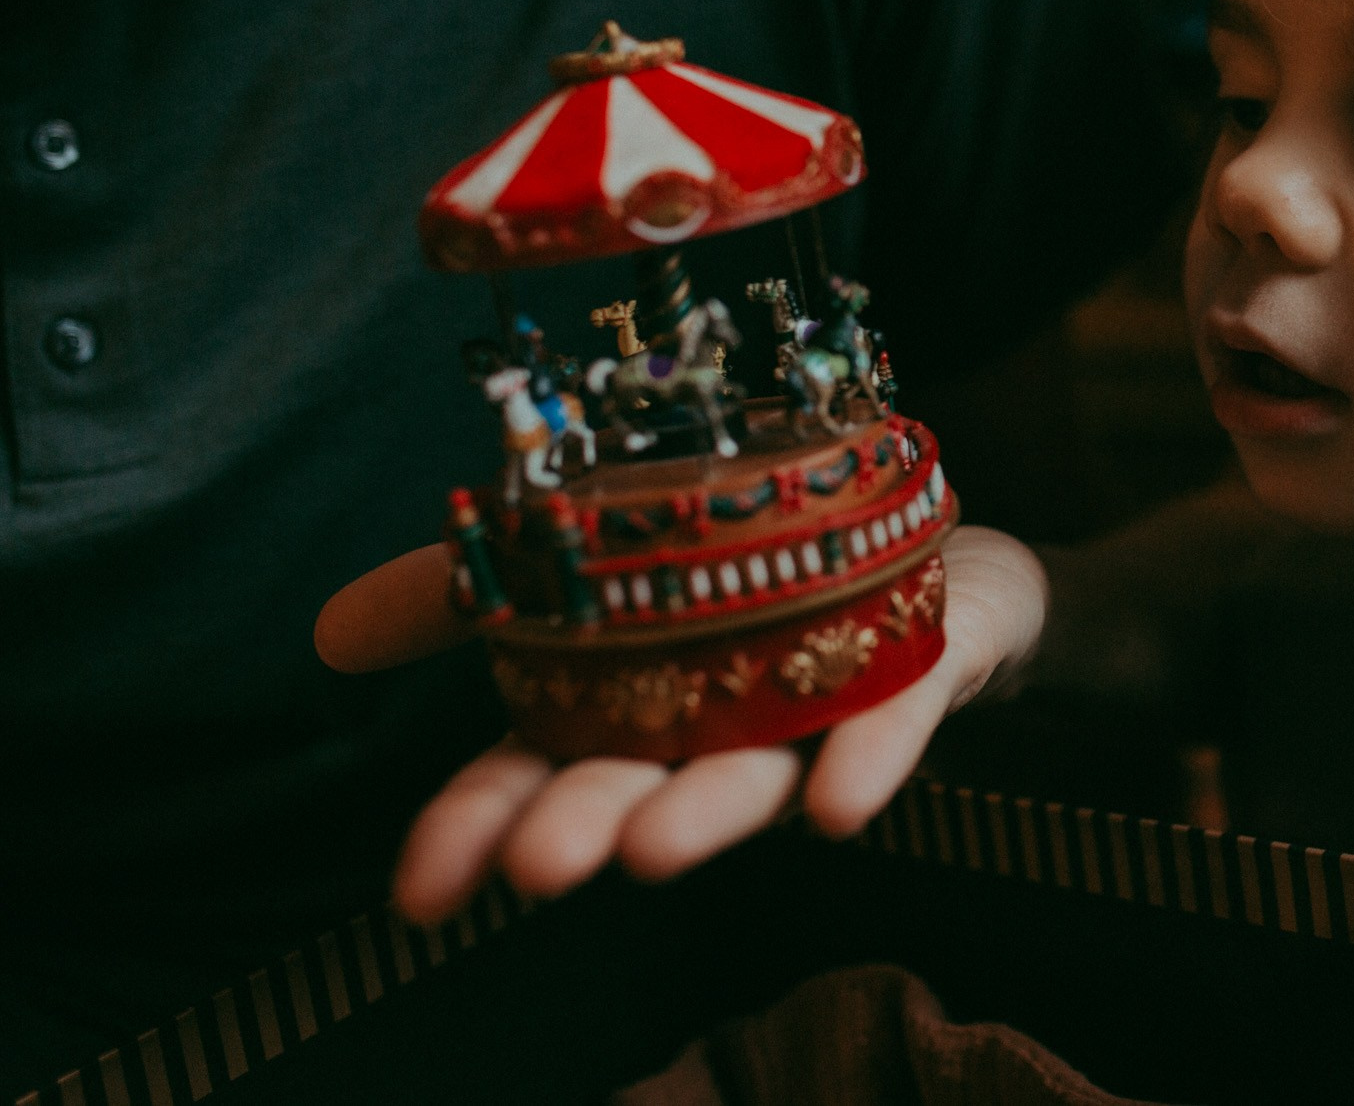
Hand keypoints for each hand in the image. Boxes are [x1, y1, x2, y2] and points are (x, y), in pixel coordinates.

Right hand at [313, 524, 1047, 924]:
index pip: (536, 780)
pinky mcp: (916, 674)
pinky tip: (840, 806)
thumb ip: (482, 591)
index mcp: (635, 707)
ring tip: (652, 848)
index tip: (418, 899)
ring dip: (707, 814)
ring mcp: (816, 708)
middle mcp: (717, 729)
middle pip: (639, 787)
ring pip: (757, 774)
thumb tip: (331, 633)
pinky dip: (867, 762)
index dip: (478, 831)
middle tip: (542, 867)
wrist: (940, 538)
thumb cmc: (755, 567)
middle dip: (588, 825)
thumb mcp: (603, 557)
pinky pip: (891, 725)